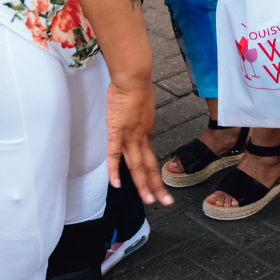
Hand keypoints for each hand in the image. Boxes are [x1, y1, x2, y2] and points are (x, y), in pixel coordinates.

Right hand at [105, 74, 173, 208]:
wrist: (133, 77)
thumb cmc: (136, 86)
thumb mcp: (142, 106)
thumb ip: (139, 118)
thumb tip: (137, 118)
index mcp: (146, 132)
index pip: (150, 159)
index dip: (155, 175)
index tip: (160, 188)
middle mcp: (141, 137)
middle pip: (148, 166)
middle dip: (156, 186)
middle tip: (164, 202)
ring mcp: (129, 136)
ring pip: (136, 165)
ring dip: (142, 184)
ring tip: (148, 200)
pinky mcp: (117, 131)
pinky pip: (114, 154)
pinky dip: (114, 170)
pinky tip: (116, 184)